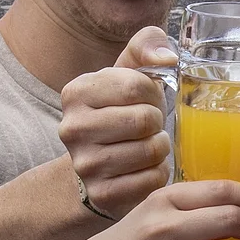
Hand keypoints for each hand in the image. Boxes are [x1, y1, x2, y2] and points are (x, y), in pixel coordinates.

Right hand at [60, 27, 176, 221]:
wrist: (95, 165)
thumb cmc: (119, 110)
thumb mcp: (127, 71)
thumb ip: (146, 45)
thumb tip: (167, 58)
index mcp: (76, 92)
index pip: (136, 85)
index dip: (153, 93)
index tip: (145, 100)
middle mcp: (72, 128)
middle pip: (144, 120)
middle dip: (157, 121)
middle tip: (149, 125)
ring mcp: (84, 164)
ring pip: (151, 151)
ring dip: (160, 147)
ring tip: (147, 144)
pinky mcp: (103, 194)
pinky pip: (153, 179)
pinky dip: (159, 172)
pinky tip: (145, 167)